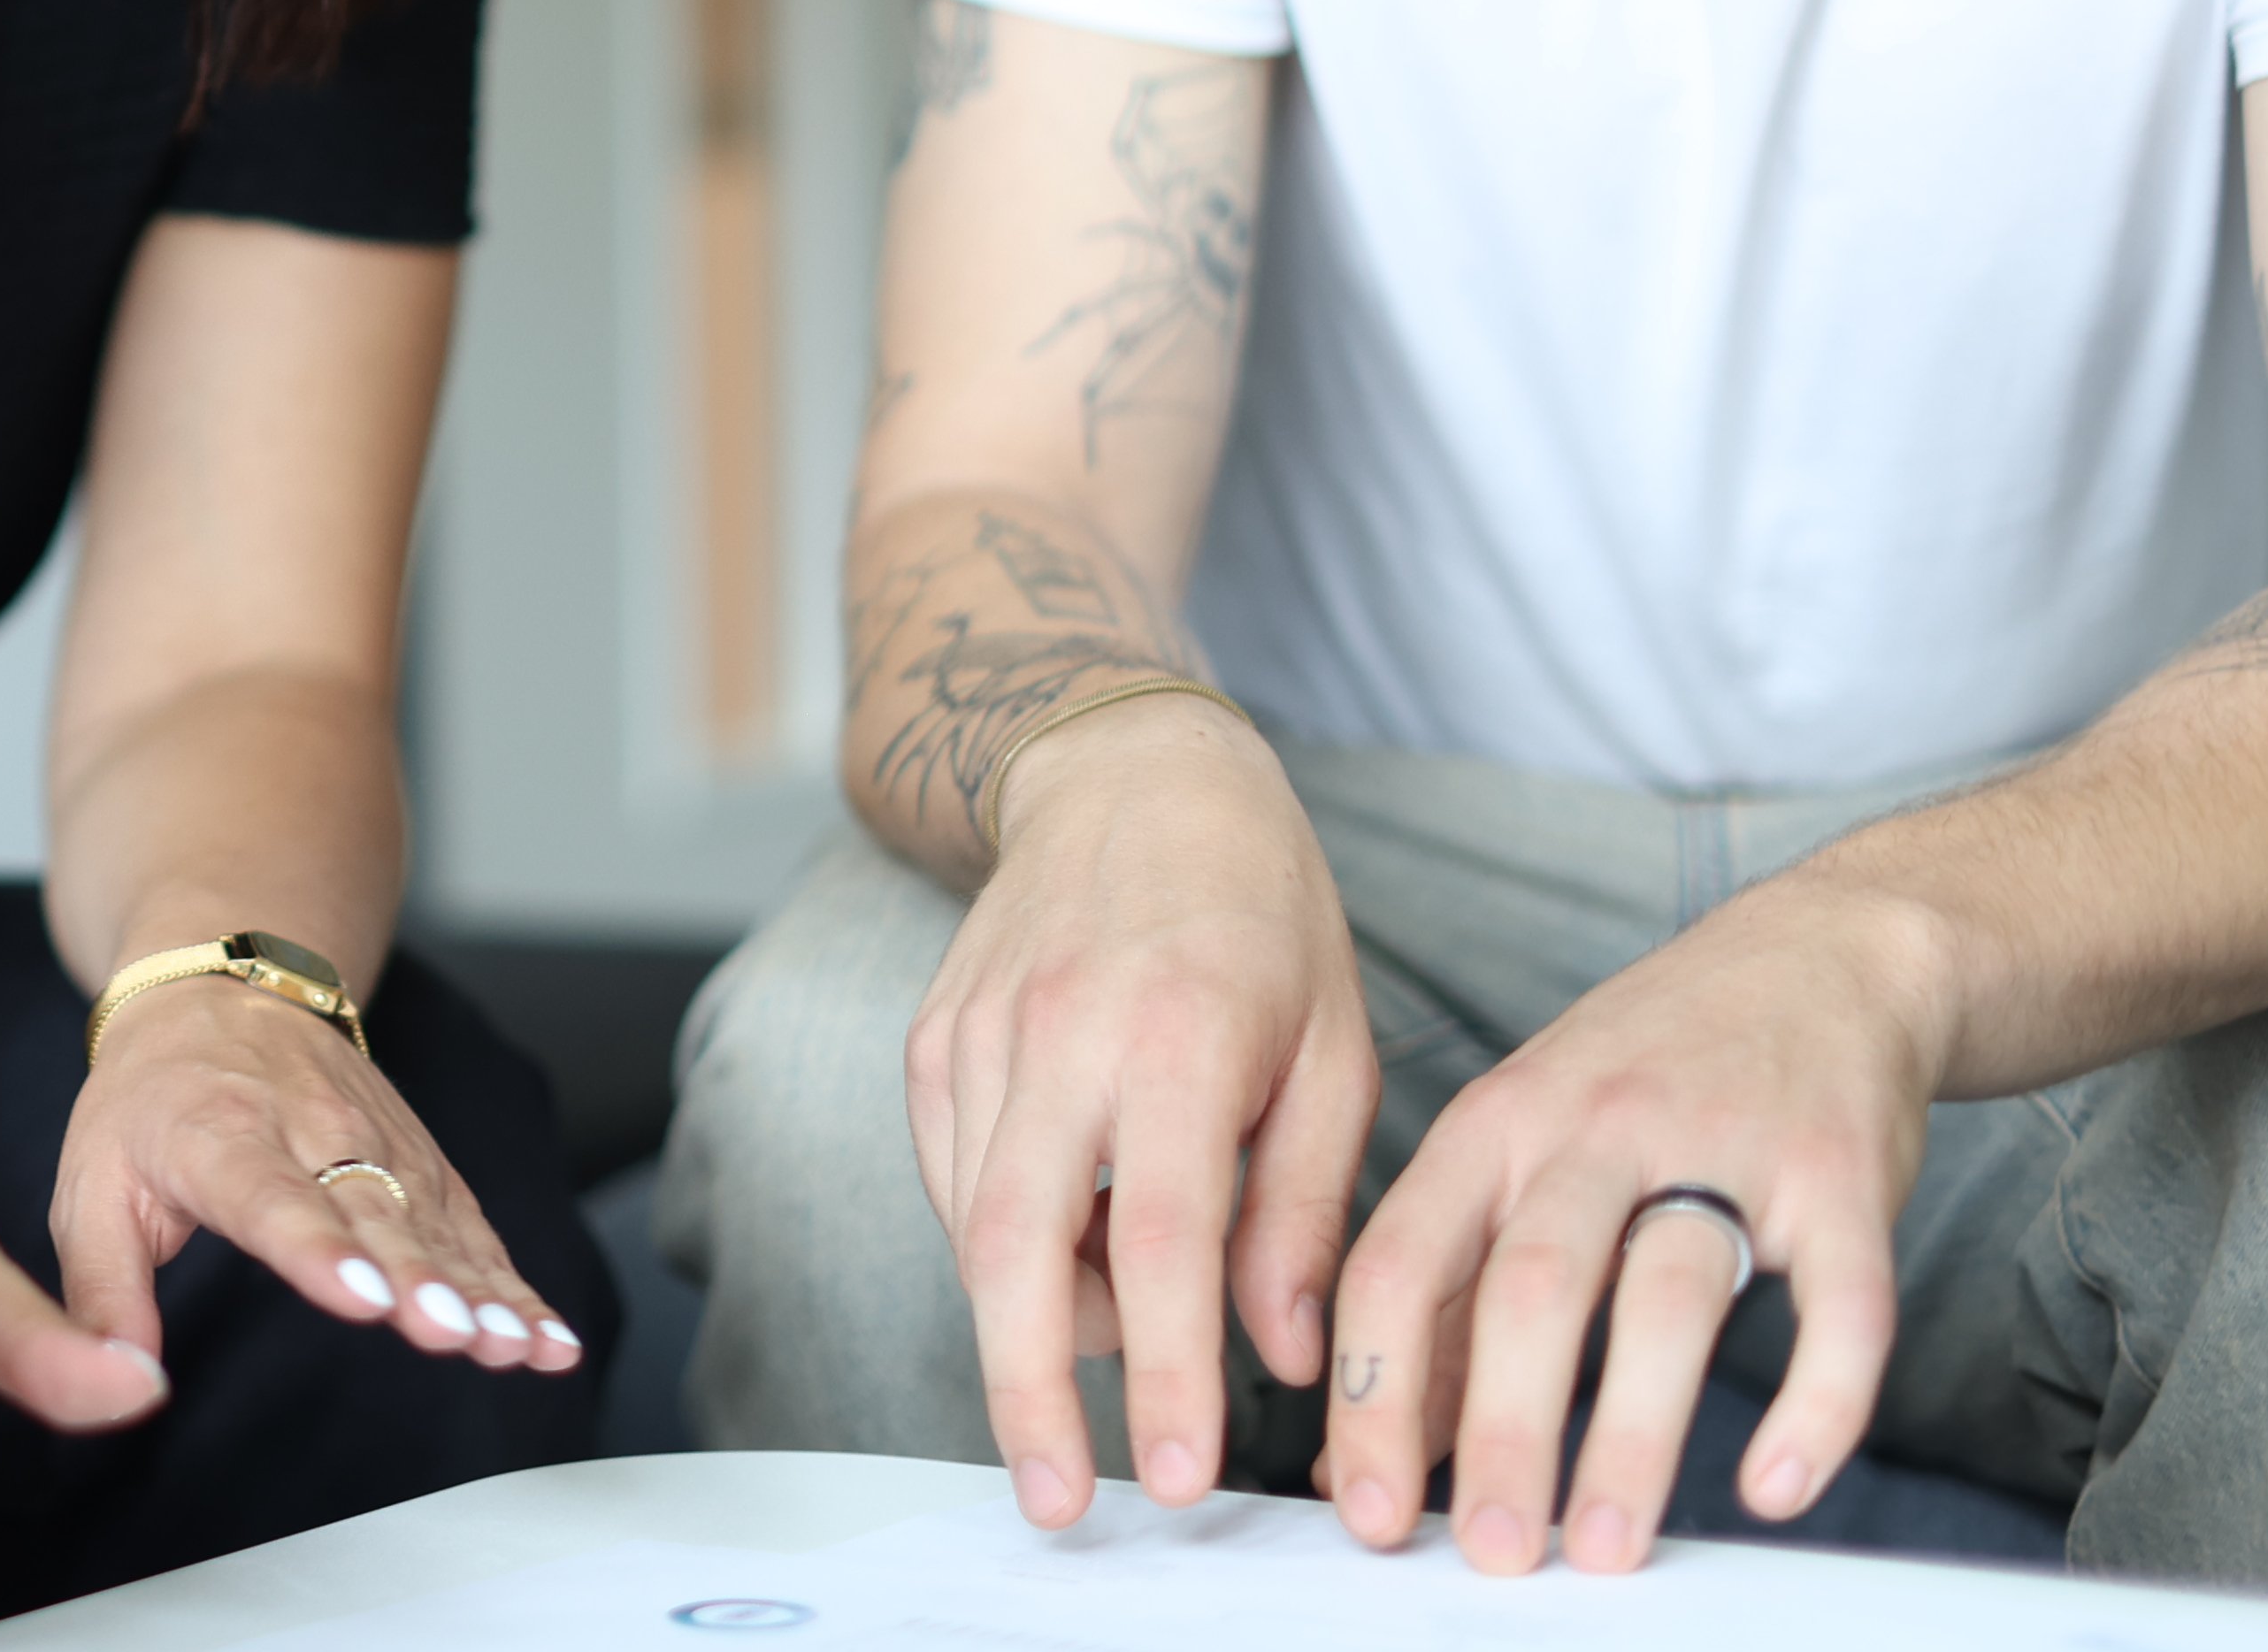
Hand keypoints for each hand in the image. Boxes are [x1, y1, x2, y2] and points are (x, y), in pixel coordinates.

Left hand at [53, 972, 582, 1381]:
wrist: (219, 989)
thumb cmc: (149, 1103)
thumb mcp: (92, 1185)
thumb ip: (104, 1290)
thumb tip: (122, 1380)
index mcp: (218, 1139)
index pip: (270, 1198)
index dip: (317, 1248)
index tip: (361, 1295)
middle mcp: (308, 1132)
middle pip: (371, 1212)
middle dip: (418, 1280)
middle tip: (454, 1337)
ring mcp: (375, 1140)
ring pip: (432, 1221)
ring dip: (479, 1290)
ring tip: (519, 1348)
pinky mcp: (418, 1158)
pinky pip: (469, 1225)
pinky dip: (510, 1281)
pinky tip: (546, 1335)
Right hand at [908, 692, 1377, 1524]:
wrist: (1123, 768)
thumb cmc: (1257, 907)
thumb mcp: (1336, 1043)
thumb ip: (1305, 1203)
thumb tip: (1281, 1351)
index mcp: (1177, 1032)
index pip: (1162, 1238)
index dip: (1163, 1369)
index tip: (1175, 1474)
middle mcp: (1058, 1033)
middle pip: (1017, 1248)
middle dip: (1028, 1392)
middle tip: (1060, 1499)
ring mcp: (976, 1034)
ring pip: (977, 1227)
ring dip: (1039, 1316)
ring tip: (1118, 1331)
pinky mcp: (932, 1040)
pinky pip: (953, 1182)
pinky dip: (1002, 1244)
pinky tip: (1073, 1238)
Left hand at [1317, 874, 1949, 1574]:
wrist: (1821, 954)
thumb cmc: (1644, 1073)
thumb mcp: (1518, 1141)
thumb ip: (1452, 1286)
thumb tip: (1377, 1442)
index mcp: (1496, 1124)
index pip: (1400, 1263)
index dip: (1373, 1394)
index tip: (1367, 1509)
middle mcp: (1596, 1126)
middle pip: (1529, 1286)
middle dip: (1499, 1431)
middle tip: (1490, 1553)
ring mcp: (1726, 1145)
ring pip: (1668, 1297)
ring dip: (1632, 1433)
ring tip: (1608, 1547)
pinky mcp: (1844, 1175)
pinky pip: (1837, 1303)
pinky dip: (1813, 1401)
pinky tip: (1772, 1485)